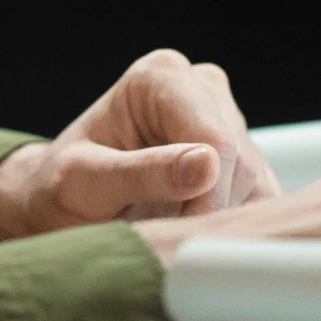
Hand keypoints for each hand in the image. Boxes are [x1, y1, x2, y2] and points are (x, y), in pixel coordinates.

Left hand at [0, 49, 280, 241]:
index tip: (180, 233)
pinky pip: (260, 198)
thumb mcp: (85, 183)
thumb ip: (143, 173)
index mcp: (160, 77)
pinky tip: (195, 237)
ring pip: (257, 183)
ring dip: (224, 223)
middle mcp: (200, 88)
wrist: (60, 204)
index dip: (207, 195)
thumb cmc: (61, 189)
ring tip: (173, 238)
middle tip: (169, 243)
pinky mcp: (240, 157)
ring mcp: (225, 121)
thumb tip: (207, 164)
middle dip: (211, 212)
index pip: (215, 137)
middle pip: (240, 161)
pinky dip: (234, 227)